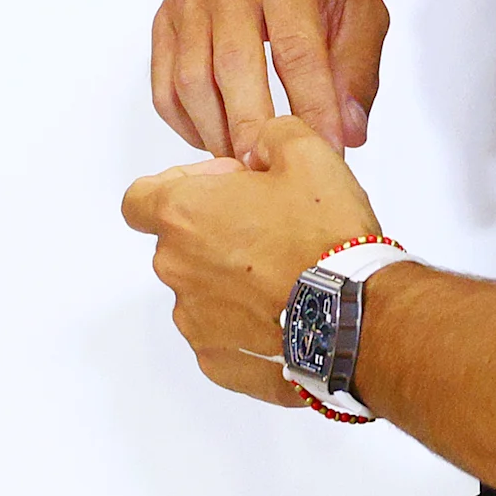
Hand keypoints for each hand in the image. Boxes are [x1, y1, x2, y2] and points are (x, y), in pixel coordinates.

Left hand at [121, 114, 381, 405]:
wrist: (357, 318)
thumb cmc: (326, 240)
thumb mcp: (306, 152)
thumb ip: (268, 134)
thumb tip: (259, 143)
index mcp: (182, 215)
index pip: (138, 199)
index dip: (178, 188)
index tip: (221, 191)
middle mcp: (176, 268)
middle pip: (178, 243)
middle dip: (215, 232)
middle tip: (269, 229)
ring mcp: (193, 319)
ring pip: (200, 289)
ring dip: (231, 279)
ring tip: (284, 274)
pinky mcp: (216, 361)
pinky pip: (221, 334)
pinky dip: (244, 323)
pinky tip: (284, 311)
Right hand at [150, 0, 388, 159]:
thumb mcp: (362, 5)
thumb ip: (357, 70)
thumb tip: (346, 134)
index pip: (295, 50)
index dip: (311, 108)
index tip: (327, 153)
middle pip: (233, 69)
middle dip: (254, 130)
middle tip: (273, 174)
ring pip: (191, 80)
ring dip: (217, 132)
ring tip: (245, 166)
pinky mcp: (166, 15)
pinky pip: (165, 80)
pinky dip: (185, 120)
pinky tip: (214, 138)